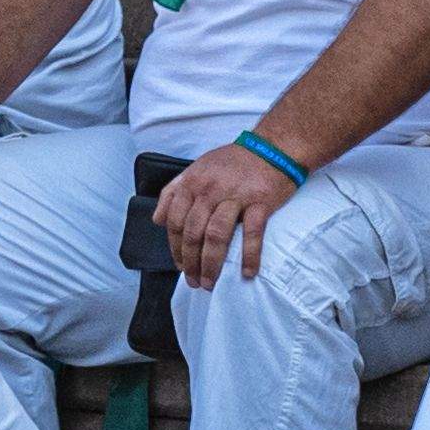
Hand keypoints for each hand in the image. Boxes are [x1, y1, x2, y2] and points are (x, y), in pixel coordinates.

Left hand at [154, 133, 300, 285]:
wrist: (273, 147)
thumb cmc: (233, 161)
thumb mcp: (197, 168)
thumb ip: (174, 192)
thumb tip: (157, 219)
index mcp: (193, 183)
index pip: (175, 220)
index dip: (174, 247)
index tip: (179, 265)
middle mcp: (210, 190)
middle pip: (193, 232)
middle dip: (190, 261)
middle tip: (193, 281)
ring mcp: (236, 196)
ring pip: (216, 236)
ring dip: (211, 263)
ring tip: (210, 282)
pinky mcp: (260, 203)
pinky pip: (252, 234)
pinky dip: (249, 256)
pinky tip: (247, 272)